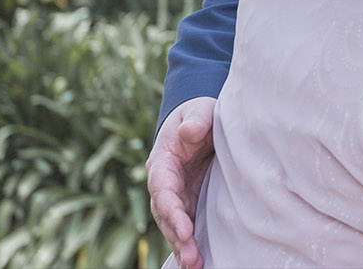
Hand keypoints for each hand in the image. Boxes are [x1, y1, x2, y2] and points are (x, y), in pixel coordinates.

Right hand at [146, 96, 216, 268]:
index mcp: (162, 161)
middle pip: (165, 214)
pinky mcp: (189, 201)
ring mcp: (176, 194)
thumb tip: (189, 131)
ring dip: (182, 246)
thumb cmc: (198, 115)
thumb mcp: (199, 109)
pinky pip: (186, 224)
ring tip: (195, 265)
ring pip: (173, 224)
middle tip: (192, 259)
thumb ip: (196, 119)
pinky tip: (197, 261)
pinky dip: (189, 242)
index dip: (172, 210)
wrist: (200, 120)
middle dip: (177, 237)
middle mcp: (164, 182)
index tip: (185, 229)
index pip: (163, 189)